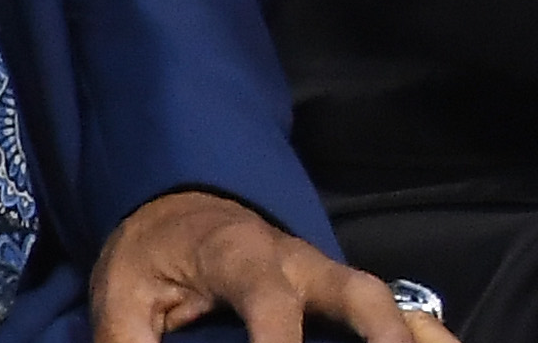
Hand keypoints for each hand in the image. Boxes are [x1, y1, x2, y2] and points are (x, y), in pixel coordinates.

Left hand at [90, 190, 455, 342]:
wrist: (179, 207)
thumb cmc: (150, 254)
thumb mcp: (120, 297)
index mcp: (241, 256)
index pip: (270, 303)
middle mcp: (296, 259)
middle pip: (353, 290)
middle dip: (378, 331)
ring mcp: (323, 270)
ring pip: (382, 296)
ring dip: (411, 332)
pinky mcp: (331, 285)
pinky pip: (385, 304)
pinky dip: (417, 329)